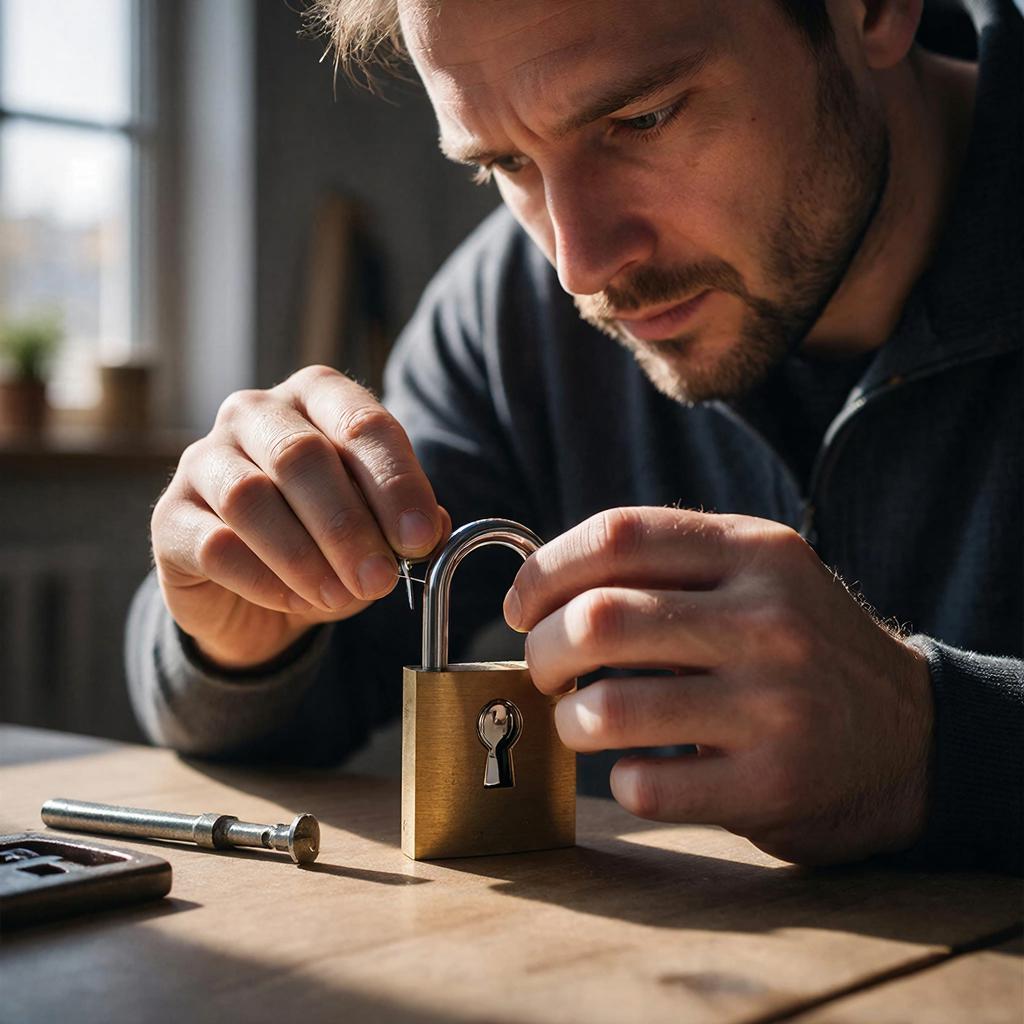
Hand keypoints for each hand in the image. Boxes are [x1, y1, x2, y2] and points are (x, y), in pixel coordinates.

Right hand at [152, 365, 448, 668]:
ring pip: (250, 498)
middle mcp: (255, 413)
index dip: (395, 483)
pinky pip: (216, 545)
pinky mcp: (171, 515)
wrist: (255, 597)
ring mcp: (204, 459)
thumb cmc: (327, 545)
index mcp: (318, 397)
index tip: (420, 538)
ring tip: (340, 596)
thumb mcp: (378, 533)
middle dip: (348, 525)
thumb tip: (434, 529)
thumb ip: (409, 527)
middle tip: (380, 579)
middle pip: (302, 457)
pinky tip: (294, 601)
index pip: (361, 423)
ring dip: (304, 555)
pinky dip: (264, 579)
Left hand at [505, 507, 932, 865]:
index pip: (617, 535)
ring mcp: (776, 704)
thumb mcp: (755, 575)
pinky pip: (644, 784)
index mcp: (756, 551)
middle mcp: (768, 619)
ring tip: (581, 720)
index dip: (544, 571)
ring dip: (569, 720)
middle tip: (543, 668)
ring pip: (607, 708)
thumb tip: (537, 588)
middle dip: (540, 650)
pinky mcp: (774, 784)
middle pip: (597, 620)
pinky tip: (637, 767)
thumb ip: (665, 566)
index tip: (521, 606)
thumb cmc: (799, 645)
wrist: (907, 734)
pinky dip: (618, 778)